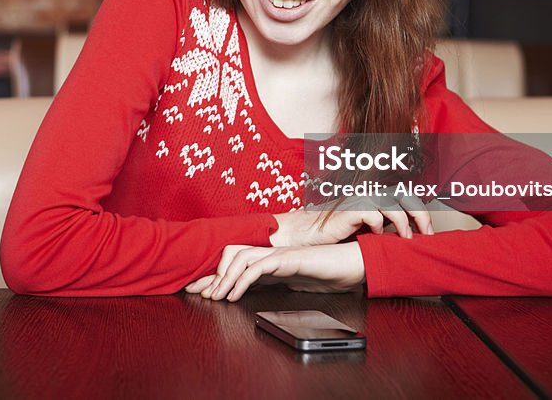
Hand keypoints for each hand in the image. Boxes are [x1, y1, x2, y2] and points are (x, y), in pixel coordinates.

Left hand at [185, 243, 364, 301]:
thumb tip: (259, 298)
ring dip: (224, 278)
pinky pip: (259, 266)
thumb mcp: (296, 286)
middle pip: (232, 256)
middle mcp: (272, 254)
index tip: (200, 291)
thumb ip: (278, 287)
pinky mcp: (289, 259)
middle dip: (212, 274)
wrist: (354, 264)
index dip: (217, 277)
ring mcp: (280, 254)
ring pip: (241, 258)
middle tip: (197, 292)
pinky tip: (235, 294)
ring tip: (214, 296)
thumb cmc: (329, 273)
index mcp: (271, 261)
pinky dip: (243, 280)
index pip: (237, 265)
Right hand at [269, 199, 431, 246]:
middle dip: (420, 214)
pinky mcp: (349, 209)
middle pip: (405, 195)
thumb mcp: (368, 232)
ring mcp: (360, 200)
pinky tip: (377, 235)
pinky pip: (373, 213)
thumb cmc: (336, 236)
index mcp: (377, 199)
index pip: (407, 197)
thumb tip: (411, 236)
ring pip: (392, 203)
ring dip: (403, 222)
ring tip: (406, 238)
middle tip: (427, 234)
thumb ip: (387, 228)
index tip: (429, 232)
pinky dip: (379, 224)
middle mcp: (370, 196)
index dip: (422, 212)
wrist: (307, 236)